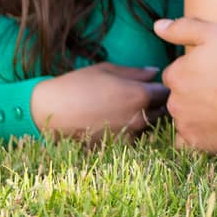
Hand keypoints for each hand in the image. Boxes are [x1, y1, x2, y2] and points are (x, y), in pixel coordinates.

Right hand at [30, 62, 168, 141]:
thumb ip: (135, 72)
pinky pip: (135, 138)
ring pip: (150, 126)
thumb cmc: (77, 84)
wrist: (49, 112)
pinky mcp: (117, 147)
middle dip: (158, 103)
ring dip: (147, 117)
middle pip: (162, 110)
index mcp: (140, 95)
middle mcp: (139, 117)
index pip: (167, 92)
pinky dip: (132, 131)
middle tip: (145, 96)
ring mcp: (129, 135)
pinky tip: (117, 122)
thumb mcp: (107, 70)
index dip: (163, 87)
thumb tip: (154, 72)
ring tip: (128, 108)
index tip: (156, 84)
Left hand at [154, 16, 216, 153]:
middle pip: (178, 95)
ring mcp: (186, 125)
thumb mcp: (216, 34)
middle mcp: (174, 101)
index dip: (193, 70)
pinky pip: (190, 140)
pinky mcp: (199, 144)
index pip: (175, 72)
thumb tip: (157, 26)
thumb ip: (183, 28)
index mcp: (176, 74)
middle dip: (193, 91)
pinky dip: (199, 134)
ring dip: (196, 112)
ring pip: (184, 117)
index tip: (212, 69)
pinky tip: (216, 127)